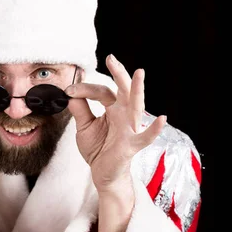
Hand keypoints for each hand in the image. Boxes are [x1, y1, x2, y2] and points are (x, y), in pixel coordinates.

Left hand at [65, 54, 165, 193]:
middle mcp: (123, 114)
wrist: (102, 172)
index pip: (100, 92)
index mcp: (112, 108)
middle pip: (123, 90)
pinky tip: (162, 120)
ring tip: (139, 73)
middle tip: (111, 59)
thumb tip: (72, 94)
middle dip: (118, 73)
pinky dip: (154, 129)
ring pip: (135, 105)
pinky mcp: (132, 144)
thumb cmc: (98, 148)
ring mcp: (130, 128)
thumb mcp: (84, 127)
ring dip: (137, 89)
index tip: (69, 90)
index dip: (84, 89)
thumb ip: (80, 110)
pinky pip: (145, 137)